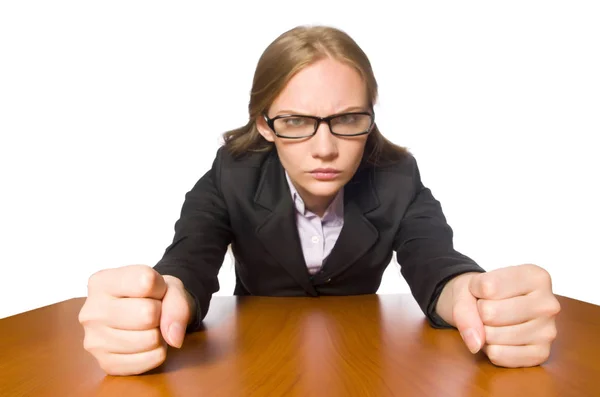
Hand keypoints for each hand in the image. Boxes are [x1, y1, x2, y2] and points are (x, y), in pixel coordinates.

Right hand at [78, 265, 194, 375]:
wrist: (145, 314)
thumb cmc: (154, 296)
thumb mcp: (170, 286)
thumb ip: (178, 303)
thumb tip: (173, 339)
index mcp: (101, 282)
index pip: (145, 282)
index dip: (160, 287)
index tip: (153, 290)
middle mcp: (91, 311)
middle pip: (147, 314)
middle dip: (160, 313)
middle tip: (152, 311)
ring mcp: (95, 341)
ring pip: (150, 339)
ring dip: (159, 334)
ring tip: (148, 326)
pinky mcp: (106, 364)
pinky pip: (150, 360)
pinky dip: (157, 352)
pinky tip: (145, 342)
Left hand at [437, 264, 560, 366]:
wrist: (490, 306)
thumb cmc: (482, 292)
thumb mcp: (467, 288)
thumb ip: (463, 310)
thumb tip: (476, 344)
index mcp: (536, 276)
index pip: (488, 287)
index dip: (475, 289)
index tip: (485, 288)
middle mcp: (549, 303)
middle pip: (490, 313)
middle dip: (480, 313)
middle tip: (489, 308)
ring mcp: (548, 331)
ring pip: (493, 336)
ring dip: (483, 332)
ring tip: (495, 323)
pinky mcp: (541, 354)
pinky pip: (499, 356)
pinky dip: (490, 349)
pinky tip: (500, 338)